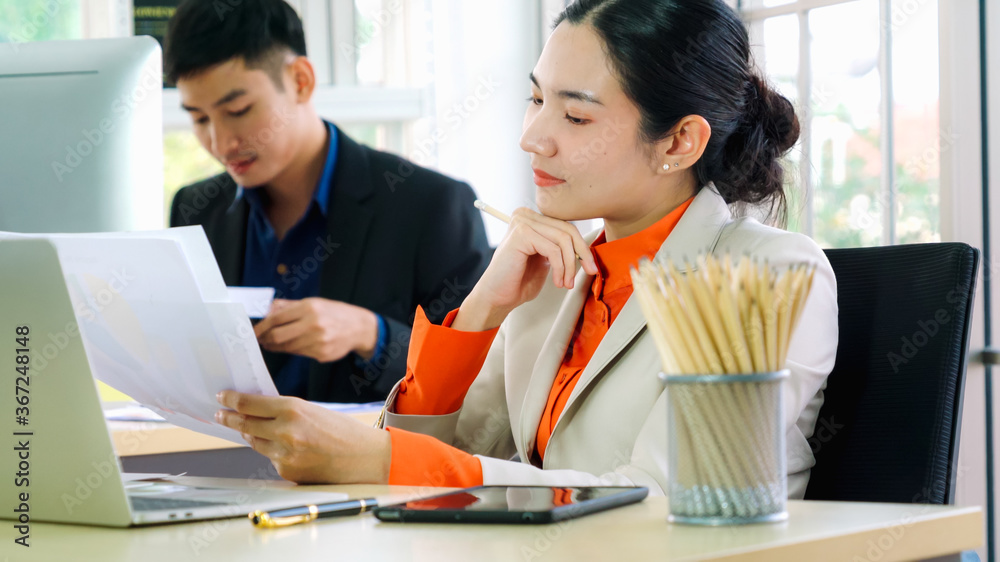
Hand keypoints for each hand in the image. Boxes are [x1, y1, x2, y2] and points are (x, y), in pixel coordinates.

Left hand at [215, 390, 390, 483]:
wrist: (364, 458)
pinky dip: (275, 453)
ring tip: (257, 430)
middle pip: (244, 424)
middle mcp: (284, 431)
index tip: (222, 397)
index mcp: (292, 409)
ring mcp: (284, 454)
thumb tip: (255, 412)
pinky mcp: (286, 471)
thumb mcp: (312, 411)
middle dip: (229, 419)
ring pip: (255, 442)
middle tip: (221, 415)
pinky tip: (292, 450)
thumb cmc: (343, 432)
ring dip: (253, 435)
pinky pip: (271, 459)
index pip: (248, 404)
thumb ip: (284, 411)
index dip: (230, 400)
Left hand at [254, 298, 378, 361]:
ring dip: (277, 346)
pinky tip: (294, 345)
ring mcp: (318, 341)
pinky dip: (293, 350)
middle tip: (261, 340)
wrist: (359, 327)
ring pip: (287, 347)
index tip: (254, 331)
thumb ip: (288, 306)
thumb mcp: (312, 302)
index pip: (276, 319)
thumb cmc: (334, 313)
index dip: (261, 327)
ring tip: (274, 343)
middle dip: (265, 339)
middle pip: (278, 336)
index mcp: (309, 307)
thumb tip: (265, 312)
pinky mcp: (322, 354)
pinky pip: (299, 353)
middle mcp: (313, 324)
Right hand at [454, 208, 597, 330]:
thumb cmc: (519, 281)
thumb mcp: (546, 260)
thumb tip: (587, 246)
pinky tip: (557, 282)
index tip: (591, 266)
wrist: (497, 297)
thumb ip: (561, 247)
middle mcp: (525, 215)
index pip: (566, 226)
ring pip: (563, 239)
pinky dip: (560, 268)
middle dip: (582, 253)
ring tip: (566, 283)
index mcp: (532, 218)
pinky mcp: (521, 234)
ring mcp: (521, 222)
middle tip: (590, 272)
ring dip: (570, 265)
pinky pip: (553, 249)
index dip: (582, 246)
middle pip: (568, 229)